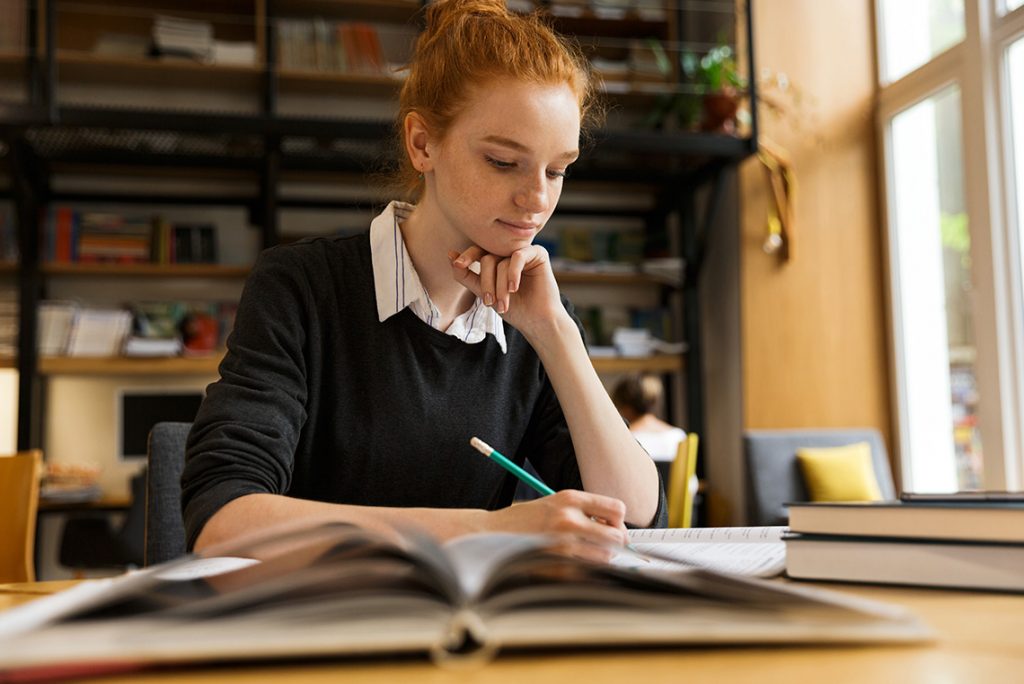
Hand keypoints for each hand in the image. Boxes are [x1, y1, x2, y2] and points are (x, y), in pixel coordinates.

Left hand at [447, 245, 564, 337]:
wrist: (537, 321)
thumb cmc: (514, 308)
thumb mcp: (484, 293)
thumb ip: (467, 275)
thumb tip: (450, 255)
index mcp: (497, 259)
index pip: (478, 251)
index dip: (467, 256)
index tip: (458, 264)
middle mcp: (509, 253)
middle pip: (487, 258)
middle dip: (486, 282)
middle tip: (488, 302)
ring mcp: (523, 252)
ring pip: (501, 262)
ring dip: (500, 286)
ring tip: (504, 304)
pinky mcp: (538, 253)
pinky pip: (518, 257)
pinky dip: (512, 274)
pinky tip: (514, 288)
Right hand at [485, 490, 627, 562]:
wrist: (490, 534)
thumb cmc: (522, 519)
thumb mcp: (553, 502)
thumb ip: (582, 510)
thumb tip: (613, 525)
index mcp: (569, 499)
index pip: (616, 508)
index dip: (618, 520)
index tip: (611, 526)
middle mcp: (569, 520)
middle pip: (616, 536)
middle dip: (614, 542)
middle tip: (604, 545)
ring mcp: (563, 545)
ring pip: (605, 557)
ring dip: (600, 558)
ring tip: (585, 554)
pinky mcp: (556, 566)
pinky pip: (587, 572)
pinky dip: (585, 571)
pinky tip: (571, 564)